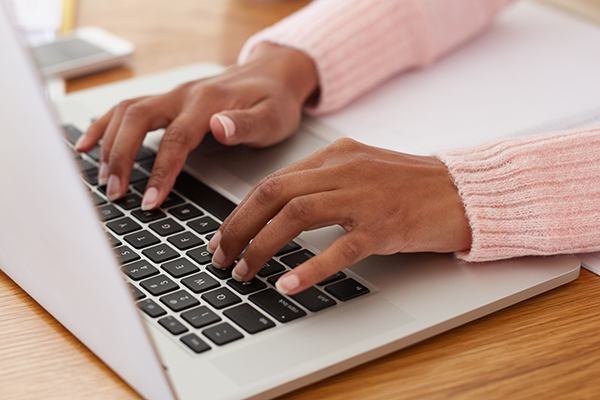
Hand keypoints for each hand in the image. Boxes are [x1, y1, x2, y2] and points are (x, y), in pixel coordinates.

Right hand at [74, 43, 317, 207]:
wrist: (273, 75)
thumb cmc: (275, 100)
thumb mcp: (272, 116)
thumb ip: (246, 124)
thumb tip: (219, 128)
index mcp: (209, 102)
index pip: (176, 139)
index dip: (160, 172)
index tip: (150, 202)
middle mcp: (184, 94)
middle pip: (138, 120)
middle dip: (121, 158)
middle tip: (116, 194)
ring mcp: (173, 95)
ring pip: (127, 112)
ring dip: (109, 143)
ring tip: (101, 178)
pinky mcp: (168, 100)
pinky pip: (127, 108)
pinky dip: (104, 125)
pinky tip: (87, 144)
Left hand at [207, 138, 471, 294]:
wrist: (462, 191)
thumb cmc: (411, 185)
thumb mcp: (361, 170)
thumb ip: (323, 182)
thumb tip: (279, 208)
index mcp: (336, 155)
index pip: (274, 181)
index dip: (242, 211)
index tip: (225, 235)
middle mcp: (344, 170)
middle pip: (274, 194)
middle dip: (239, 227)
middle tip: (223, 256)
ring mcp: (364, 197)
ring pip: (296, 216)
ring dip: (262, 246)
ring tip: (246, 272)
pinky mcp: (384, 226)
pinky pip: (339, 248)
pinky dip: (309, 267)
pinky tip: (288, 284)